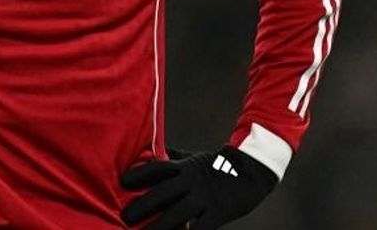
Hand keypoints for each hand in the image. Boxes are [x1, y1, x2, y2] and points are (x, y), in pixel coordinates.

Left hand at [121, 146, 276, 228]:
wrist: (253, 171)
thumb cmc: (220, 165)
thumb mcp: (196, 158)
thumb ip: (176, 159)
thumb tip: (155, 155)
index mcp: (185, 167)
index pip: (157, 169)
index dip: (139, 174)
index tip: (123, 181)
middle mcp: (192, 182)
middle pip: (162, 193)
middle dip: (142, 206)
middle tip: (125, 217)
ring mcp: (204, 198)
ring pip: (176, 214)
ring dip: (158, 226)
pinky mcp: (218, 213)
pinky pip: (200, 228)